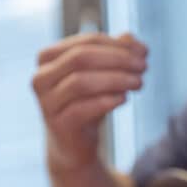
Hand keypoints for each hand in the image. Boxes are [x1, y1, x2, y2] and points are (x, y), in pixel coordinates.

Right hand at [32, 32, 147, 171]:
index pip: (86, 42)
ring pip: (81, 82)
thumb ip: (117, 54)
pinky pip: (82, 109)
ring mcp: (47, 101)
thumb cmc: (89, 103)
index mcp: (49, 57)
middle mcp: (42, 77)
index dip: (117, 45)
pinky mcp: (58, 124)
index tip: (144, 53)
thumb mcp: (103, 76)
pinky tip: (124, 98)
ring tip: (138, 83)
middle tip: (143, 67)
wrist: (74, 145)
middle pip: (81, 58)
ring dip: (115, 79)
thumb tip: (135, 40)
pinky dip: (106, 101)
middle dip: (117, 60)